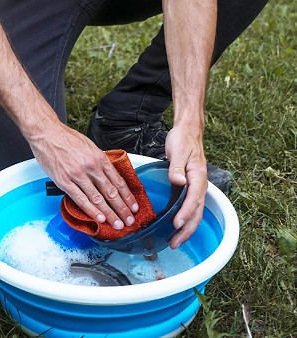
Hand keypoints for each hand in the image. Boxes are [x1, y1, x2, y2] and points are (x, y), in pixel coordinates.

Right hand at [30, 123, 139, 230]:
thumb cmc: (65, 137)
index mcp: (98, 157)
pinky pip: (80, 199)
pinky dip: (91, 210)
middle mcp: (90, 166)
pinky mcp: (64, 181)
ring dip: (109, 214)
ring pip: (98, 198)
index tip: (133, 206)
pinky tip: (99, 218)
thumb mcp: (88, 145)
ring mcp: (77, 175)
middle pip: (111, 192)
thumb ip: (98, 160)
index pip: (118, 181)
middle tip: (129, 220)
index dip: (127, 196)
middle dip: (122, 209)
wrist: (46, 133)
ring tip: (117, 224)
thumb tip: (107, 174)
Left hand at [164, 124, 207, 247]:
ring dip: (187, 228)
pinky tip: (176, 226)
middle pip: (197, 212)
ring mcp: (196, 187)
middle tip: (174, 243)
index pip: (194, 199)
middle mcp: (200, 185)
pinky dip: (185, 219)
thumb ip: (177, 166)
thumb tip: (179, 181)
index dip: (186, 213)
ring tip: (175, 241)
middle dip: (187, 230)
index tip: (177, 224)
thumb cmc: (183, 140)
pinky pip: (190, 207)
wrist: (188, 132)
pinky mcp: (190, 187)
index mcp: (198, 177)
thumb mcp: (178, 150)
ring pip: (195, 212)